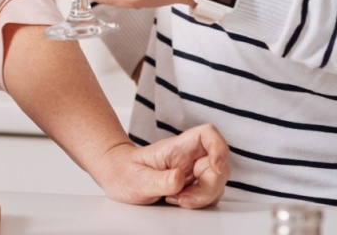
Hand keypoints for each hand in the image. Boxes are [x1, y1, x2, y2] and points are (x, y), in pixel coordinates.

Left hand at [91, 124, 229, 206]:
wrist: (117, 178)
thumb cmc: (125, 172)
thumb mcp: (138, 179)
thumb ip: (160, 180)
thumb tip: (180, 178)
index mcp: (177, 147)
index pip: (207, 135)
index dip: (218, 147)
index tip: (215, 167)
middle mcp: (189, 157)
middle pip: (218, 165)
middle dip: (208, 186)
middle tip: (183, 198)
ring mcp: (192, 171)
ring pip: (216, 182)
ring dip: (203, 197)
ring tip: (176, 199)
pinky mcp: (192, 185)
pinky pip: (208, 194)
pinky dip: (198, 202)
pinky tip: (178, 201)